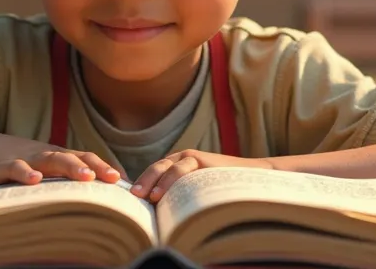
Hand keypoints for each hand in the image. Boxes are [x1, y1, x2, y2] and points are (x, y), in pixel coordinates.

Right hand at [0, 129, 126, 185]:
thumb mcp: (33, 168)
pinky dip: (25, 173)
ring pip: (49, 160)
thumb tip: (83, 195)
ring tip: (87, 178)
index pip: (83, 158)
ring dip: (69, 168)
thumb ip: (55, 177)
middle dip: (96, 167)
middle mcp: (41, 154)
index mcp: (51, 155)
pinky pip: (14, 168)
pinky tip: (34, 180)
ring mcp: (21, 157)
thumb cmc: (4, 160)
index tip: (125, 182)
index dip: (104, 168)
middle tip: (115, 180)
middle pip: (73, 157)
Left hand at [132, 150, 272, 201]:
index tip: (128, 201)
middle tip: (132, 198)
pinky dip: (173, 181)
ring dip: (156, 183)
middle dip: (142, 182)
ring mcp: (189, 157)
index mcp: (172, 166)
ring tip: (149, 197)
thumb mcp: (192, 192)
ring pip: (166, 168)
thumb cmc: (216, 189)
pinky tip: (166, 194)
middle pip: (154, 169)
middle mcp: (178, 159)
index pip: (150, 175)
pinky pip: (183, 169)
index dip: (139, 185)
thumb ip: (175, 197)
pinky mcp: (201, 158)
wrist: (247, 176)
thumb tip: (154, 218)